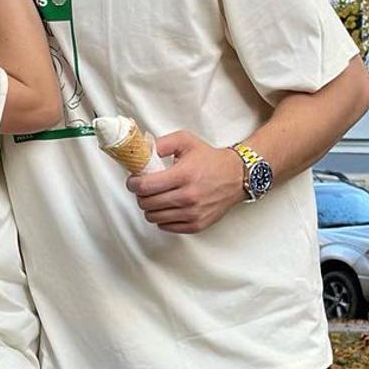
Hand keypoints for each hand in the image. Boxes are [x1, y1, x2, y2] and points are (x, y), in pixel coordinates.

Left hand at [125, 130, 243, 233]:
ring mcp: (192, 213)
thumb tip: (143, 153)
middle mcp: (188, 196)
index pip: (145, 186)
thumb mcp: (185, 141)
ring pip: (154, 217)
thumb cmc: (209, 159)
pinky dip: (162, 218)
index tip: (133, 181)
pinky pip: (166, 227)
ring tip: (155, 197)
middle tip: (144, 187)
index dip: (133, 184)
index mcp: (183, 175)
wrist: (236, 176)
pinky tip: (167, 207)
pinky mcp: (196, 225)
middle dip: (140, 195)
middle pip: (147, 203)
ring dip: (150, 207)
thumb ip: (162, 144)